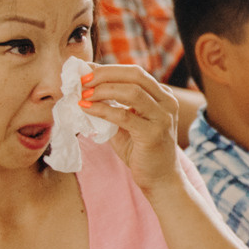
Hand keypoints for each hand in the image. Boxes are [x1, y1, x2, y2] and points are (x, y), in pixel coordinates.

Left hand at [79, 64, 181, 189]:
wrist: (160, 179)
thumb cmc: (141, 150)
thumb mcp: (126, 123)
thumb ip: (112, 106)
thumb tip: (84, 89)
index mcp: (162, 95)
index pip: (134, 72)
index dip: (107, 69)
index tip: (84, 71)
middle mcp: (167, 102)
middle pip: (135, 75)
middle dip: (104, 75)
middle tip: (80, 81)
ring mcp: (162, 117)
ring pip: (131, 91)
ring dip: (102, 90)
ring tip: (82, 95)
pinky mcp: (153, 134)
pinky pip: (124, 115)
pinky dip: (102, 110)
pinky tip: (86, 109)